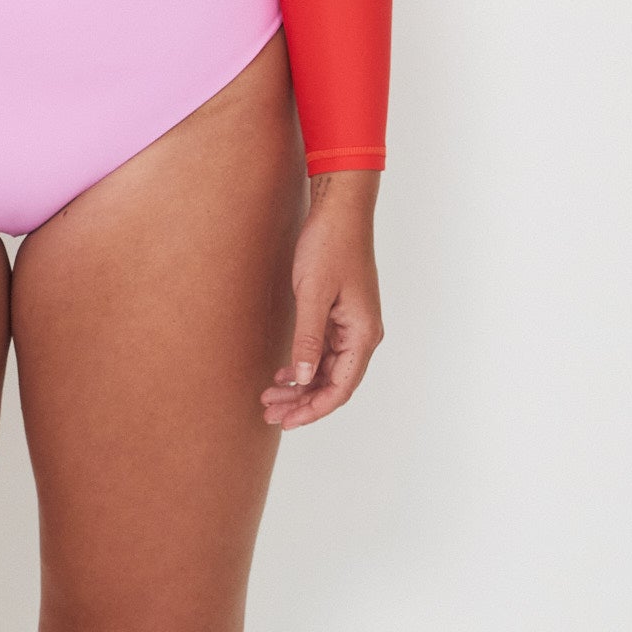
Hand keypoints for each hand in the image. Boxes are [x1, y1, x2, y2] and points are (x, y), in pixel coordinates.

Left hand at [261, 170, 382, 429]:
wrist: (339, 210)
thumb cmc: (330, 245)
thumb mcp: (313, 294)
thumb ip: (308, 338)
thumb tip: (304, 377)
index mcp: (362, 333)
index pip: (340, 388)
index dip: (313, 409)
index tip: (286, 421)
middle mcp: (362, 334)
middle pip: (334, 383)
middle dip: (302, 402)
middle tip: (268, 413)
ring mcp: (352, 325)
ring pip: (327, 369)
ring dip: (301, 386)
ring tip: (269, 398)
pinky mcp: (340, 314)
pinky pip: (324, 351)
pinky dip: (304, 365)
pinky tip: (283, 373)